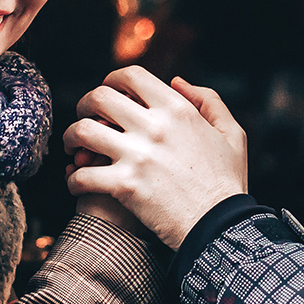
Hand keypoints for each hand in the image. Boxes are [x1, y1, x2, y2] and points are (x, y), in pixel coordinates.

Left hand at [63, 67, 247, 248]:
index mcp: (177, 109)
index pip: (131, 76)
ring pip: (82, 131)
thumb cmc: (227, 182)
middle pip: (99, 98)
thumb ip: (208, 100)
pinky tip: (76, 183)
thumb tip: (176, 81)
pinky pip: (82, 174)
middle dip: (83, 105)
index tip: (107, 92)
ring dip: (71, 138)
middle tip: (83, 117)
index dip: (112, 79)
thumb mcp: (231, 133)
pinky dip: (73, 179)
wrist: (220, 227)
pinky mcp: (124, 186)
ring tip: (74, 149)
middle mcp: (154, 127)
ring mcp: (137, 155)